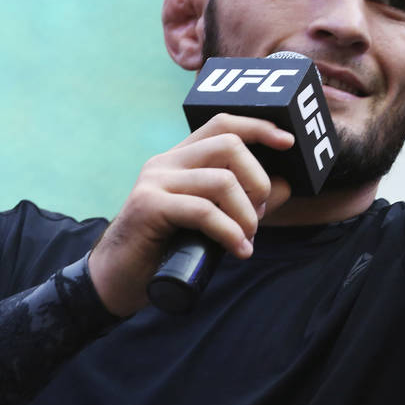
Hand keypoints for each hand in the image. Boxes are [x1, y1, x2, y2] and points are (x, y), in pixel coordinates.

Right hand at [88, 114, 293, 316]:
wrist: (117, 280)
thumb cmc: (168, 249)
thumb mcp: (213, 221)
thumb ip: (246, 200)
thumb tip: (286, 185)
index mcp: (180, 158)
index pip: (223, 124)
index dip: (258, 127)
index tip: (287, 142)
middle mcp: (166, 162)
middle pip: (229, 145)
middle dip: (258, 181)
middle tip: (258, 216)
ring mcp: (155, 181)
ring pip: (222, 181)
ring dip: (247, 214)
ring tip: (247, 239)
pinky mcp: (149, 206)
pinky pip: (204, 210)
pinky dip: (230, 232)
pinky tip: (239, 250)